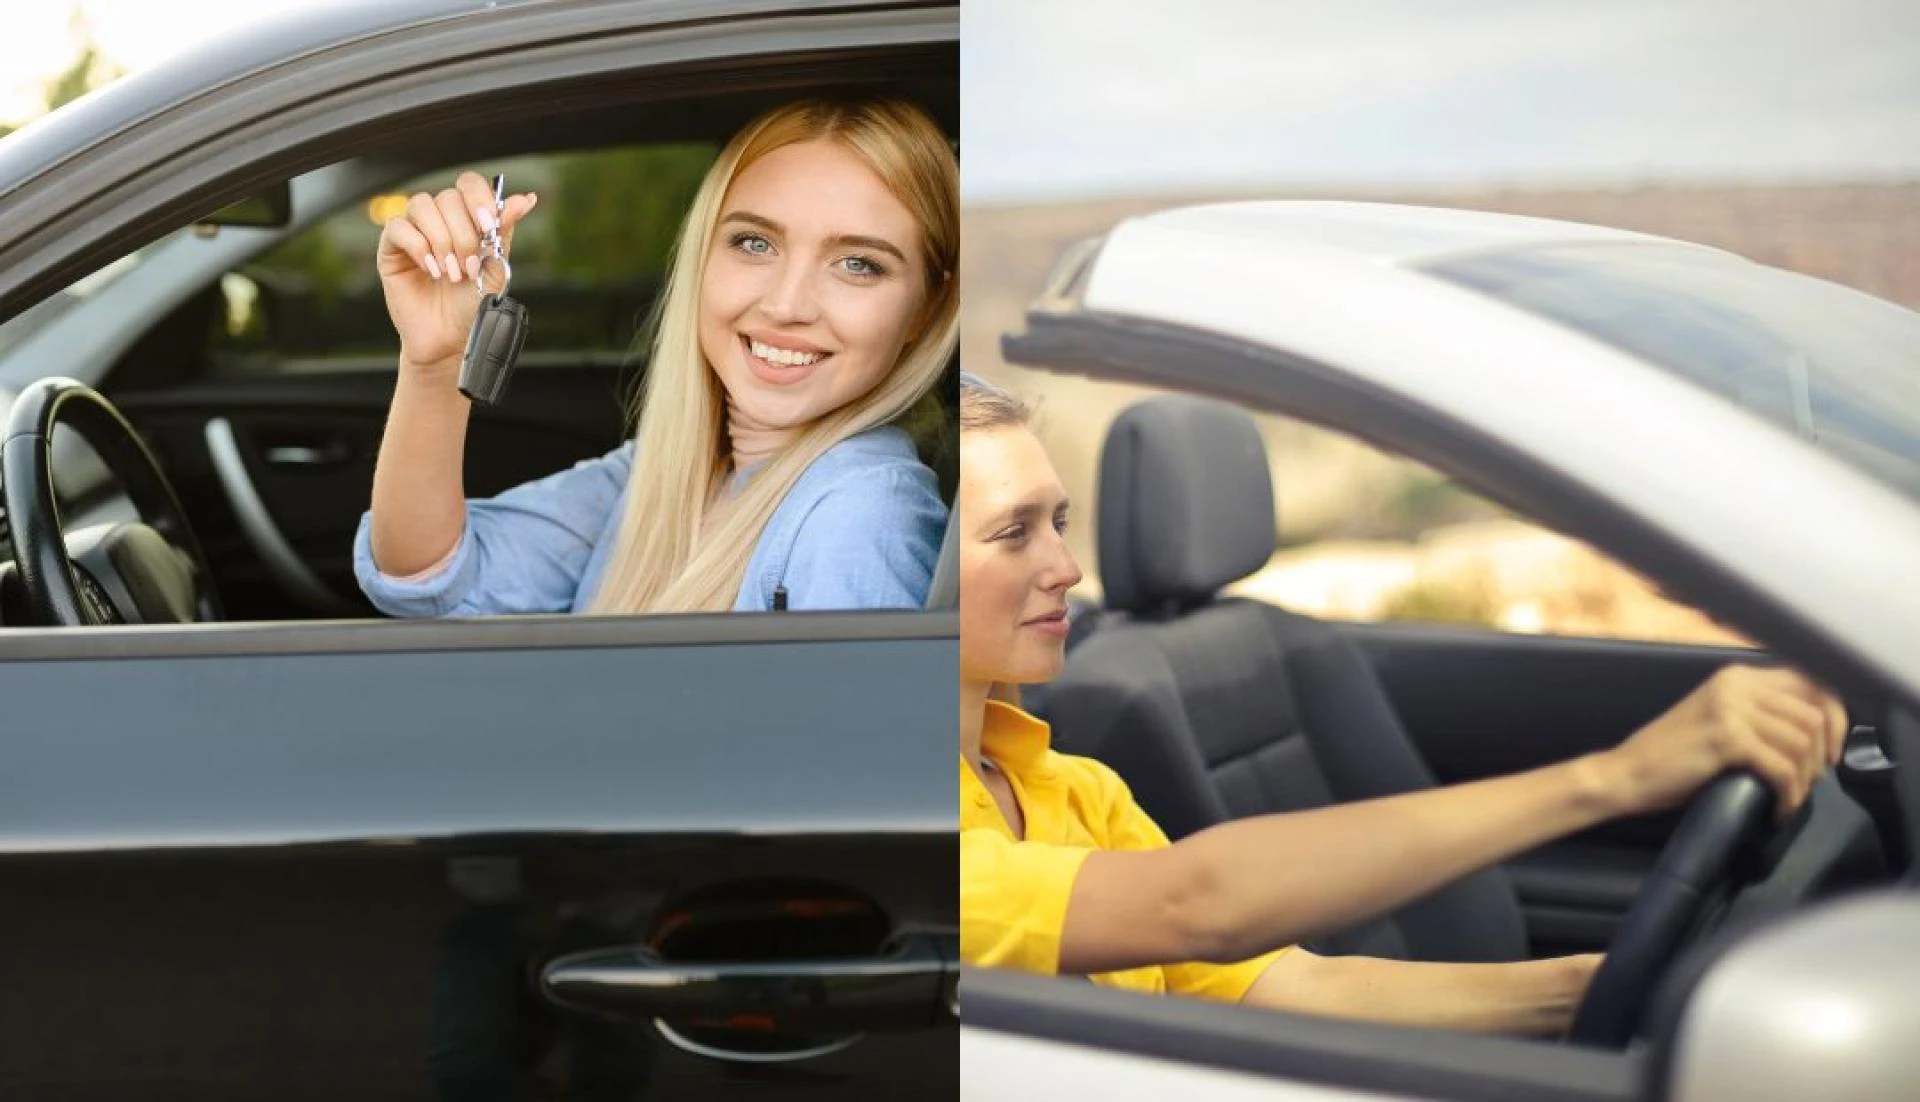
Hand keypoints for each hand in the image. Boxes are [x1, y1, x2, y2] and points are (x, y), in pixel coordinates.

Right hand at [375, 171, 536, 373]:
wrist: (451, 337)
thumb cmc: (472, 303)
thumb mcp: (495, 265)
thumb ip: (504, 230)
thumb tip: (526, 200)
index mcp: (467, 218)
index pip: (469, 184)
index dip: (479, 199)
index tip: (489, 227)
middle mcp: (440, 219)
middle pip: (448, 197)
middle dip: (464, 234)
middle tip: (469, 267)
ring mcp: (414, 231)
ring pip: (422, 206)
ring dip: (442, 240)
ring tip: (451, 273)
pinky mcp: (392, 248)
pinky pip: (399, 227)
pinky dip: (419, 247)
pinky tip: (432, 270)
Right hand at [1598, 665, 1845, 819]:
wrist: (1626, 773)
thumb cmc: (1671, 757)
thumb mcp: (1719, 720)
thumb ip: (1758, 714)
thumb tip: (1814, 733)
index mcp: (1737, 676)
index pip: (1811, 683)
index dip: (1834, 718)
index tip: (1831, 752)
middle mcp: (1736, 684)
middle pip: (1813, 714)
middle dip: (1821, 755)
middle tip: (1808, 783)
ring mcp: (1731, 709)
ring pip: (1802, 743)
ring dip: (1804, 780)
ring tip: (1788, 798)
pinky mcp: (1727, 739)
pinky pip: (1782, 769)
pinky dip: (1788, 796)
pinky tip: (1778, 810)